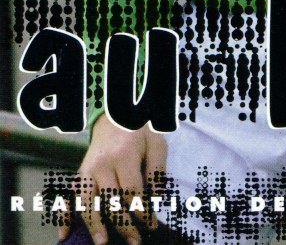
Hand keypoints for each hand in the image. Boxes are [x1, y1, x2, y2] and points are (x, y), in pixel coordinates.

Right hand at [58, 113, 166, 244]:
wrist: (115, 117)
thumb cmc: (139, 134)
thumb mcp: (156, 144)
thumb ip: (157, 171)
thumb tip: (157, 199)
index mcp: (123, 156)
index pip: (132, 191)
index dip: (142, 211)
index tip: (151, 225)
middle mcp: (101, 165)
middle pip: (110, 200)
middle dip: (123, 225)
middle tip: (134, 242)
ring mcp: (86, 170)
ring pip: (87, 202)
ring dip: (94, 225)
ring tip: (102, 243)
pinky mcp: (78, 175)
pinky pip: (68, 197)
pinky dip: (63, 216)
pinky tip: (65, 235)